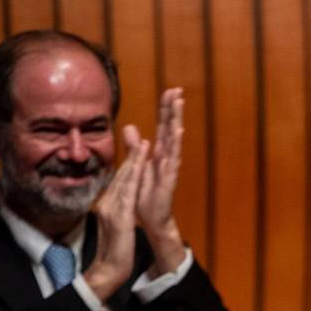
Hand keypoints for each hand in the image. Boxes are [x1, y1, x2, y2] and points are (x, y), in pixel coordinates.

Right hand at [83, 129, 149, 300]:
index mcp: (108, 206)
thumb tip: (118, 206)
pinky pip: (128, 193)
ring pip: (124, 180)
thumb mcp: (116, 227)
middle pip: (121, 175)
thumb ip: (116, 214)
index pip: (119, 181)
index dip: (128, 164)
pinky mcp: (119, 217)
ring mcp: (112, 209)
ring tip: (143, 143)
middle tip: (139, 136)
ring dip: (134, 160)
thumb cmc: (114, 252)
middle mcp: (107, 203)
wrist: (108, 270)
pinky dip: (134, 178)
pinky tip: (140, 170)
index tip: (136, 149)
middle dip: (131, 156)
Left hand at [130, 88, 185, 273]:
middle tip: (176, 90)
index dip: (165, 110)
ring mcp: (169, 168)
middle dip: (173, 110)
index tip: (169, 91)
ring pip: (173, 141)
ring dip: (176, 122)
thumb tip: (131, 128)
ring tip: (179, 104)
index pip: (162, 127)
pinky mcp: (168, 179)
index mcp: (158, 154)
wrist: (151, 220)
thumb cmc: (146, 195)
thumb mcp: (137, 167)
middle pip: (170, 129)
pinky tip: (176, 133)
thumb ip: (135, 148)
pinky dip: (174, 146)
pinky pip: (172, 160)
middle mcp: (166, 158)